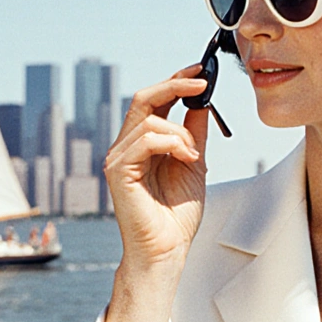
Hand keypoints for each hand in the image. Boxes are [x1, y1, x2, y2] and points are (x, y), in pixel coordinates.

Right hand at [103, 65, 210, 274]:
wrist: (168, 250)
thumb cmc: (177, 216)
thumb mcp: (194, 164)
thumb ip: (194, 134)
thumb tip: (203, 103)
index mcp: (142, 144)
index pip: (153, 101)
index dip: (175, 81)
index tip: (200, 71)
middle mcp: (125, 147)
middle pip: (143, 98)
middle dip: (174, 84)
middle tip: (202, 83)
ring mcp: (118, 158)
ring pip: (149, 119)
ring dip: (181, 131)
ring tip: (194, 154)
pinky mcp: (118, 171)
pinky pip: (145, 139)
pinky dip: (172, 142)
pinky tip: (186, 158)